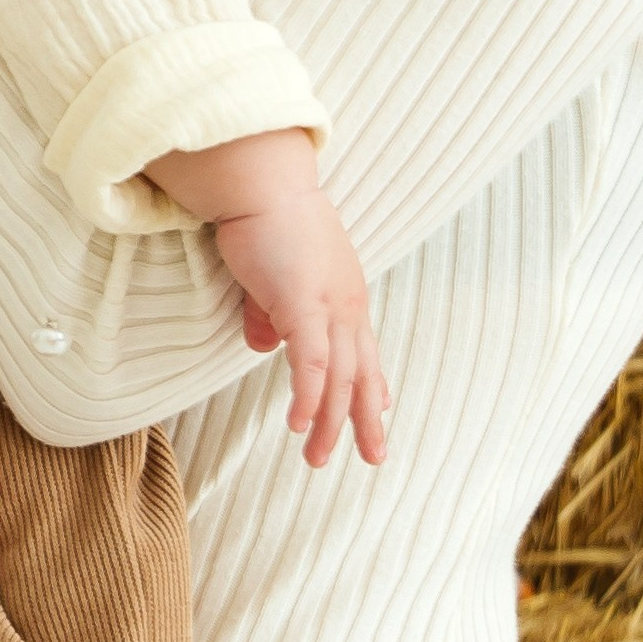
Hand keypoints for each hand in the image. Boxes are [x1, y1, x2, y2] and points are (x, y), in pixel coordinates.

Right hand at [212, 190, 389, 470]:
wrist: (262, 182)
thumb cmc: (265, 220)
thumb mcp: (270, 277)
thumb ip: (269, 313)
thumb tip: (262, 346)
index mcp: (344, 293)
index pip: (364, 348)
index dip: (372, 382)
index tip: (380, 408)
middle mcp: (347, 303)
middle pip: (361, 372)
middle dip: (365, 419)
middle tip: (373, 457)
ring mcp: (329, 305)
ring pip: (338, 378)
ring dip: (330, 422)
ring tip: (319, 459)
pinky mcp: (303, 304)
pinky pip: (310, 363)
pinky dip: (308, 397)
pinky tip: (301, 425)